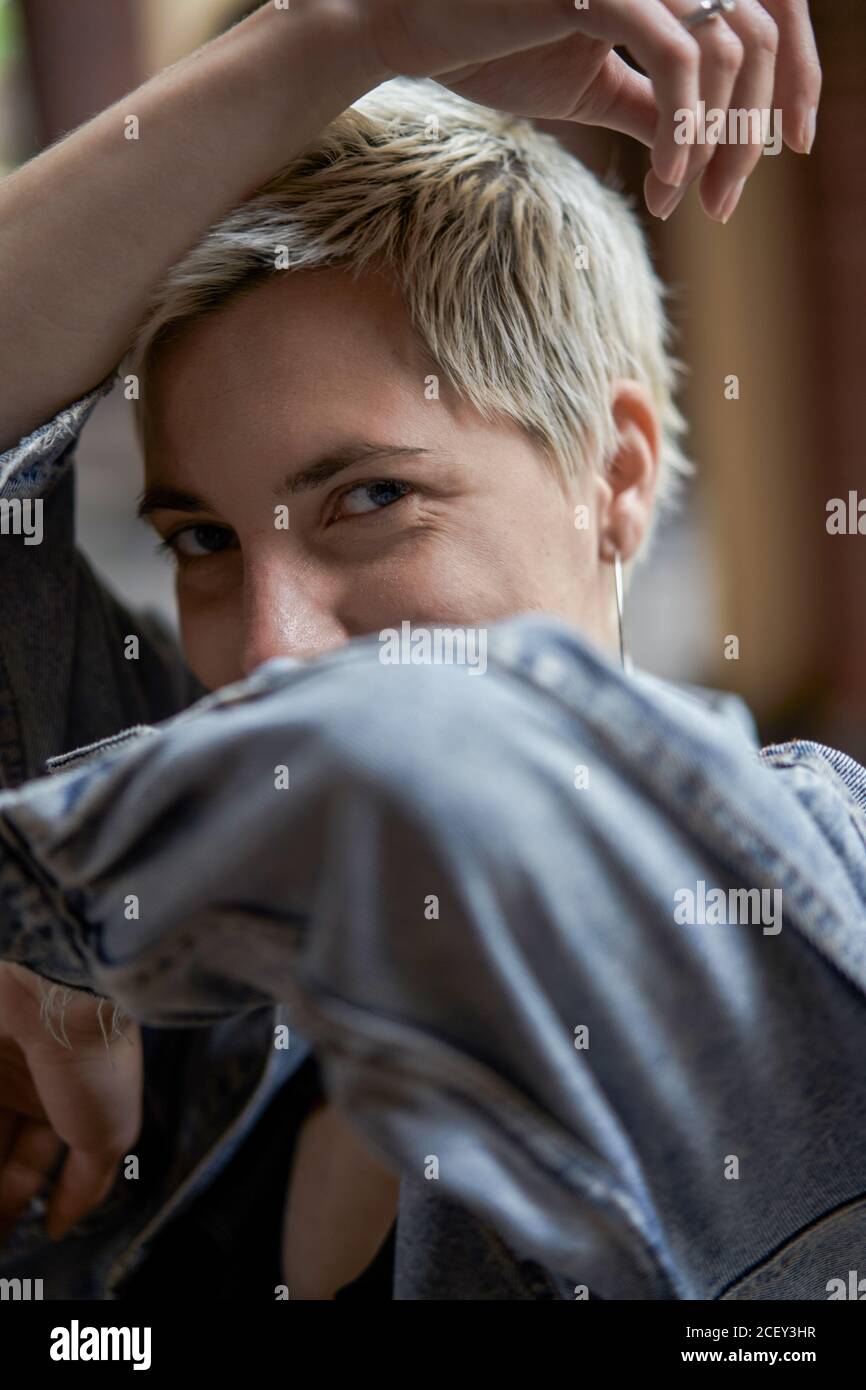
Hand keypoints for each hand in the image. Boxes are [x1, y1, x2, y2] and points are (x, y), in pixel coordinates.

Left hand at [0, 963, 141, 1243]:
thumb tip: (63, 1224)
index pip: (35, 1160)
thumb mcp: (109, 1135)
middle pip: (0, 1148)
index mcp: (67, 1099)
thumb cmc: (96, 1059)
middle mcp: (24, 1082)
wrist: (63, 994)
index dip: (22, 1199)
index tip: (14, 1233)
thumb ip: (87, 1185)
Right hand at [363, 0, 820, 220]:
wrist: (415, 31)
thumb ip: (653, 104)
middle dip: (751, 134)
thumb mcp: (593, 85)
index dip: (791, 82)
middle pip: (761, 39)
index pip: (766, 18)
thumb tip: (703, 146)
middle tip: (721, 204)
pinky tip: (664, 183)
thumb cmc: (494, 48)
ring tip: (684, 198)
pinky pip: (677, 63)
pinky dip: (683, 132)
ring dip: (718, 143)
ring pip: (729, 54)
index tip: (774, 155)